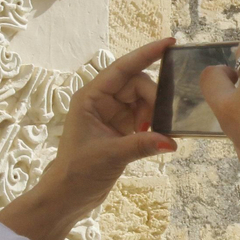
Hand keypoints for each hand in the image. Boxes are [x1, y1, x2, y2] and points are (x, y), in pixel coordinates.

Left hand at [44, 38, 178, 213]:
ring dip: (153, 114)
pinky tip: (156, 139)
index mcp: (90, 97)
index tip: (170, 43)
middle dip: (152, 99)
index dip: (146, 54)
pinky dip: (153, 125)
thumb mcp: (110, 156)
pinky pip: (144, 116)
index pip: (122, 68)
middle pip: (137, 84)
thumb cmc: (77, 173)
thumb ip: (142, 144)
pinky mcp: (120, 129)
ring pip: (143, 100)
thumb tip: (172, 141)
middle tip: (159, 123)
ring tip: (153, 135)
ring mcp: (111, 114)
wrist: (68, 197)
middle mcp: (100, 101)